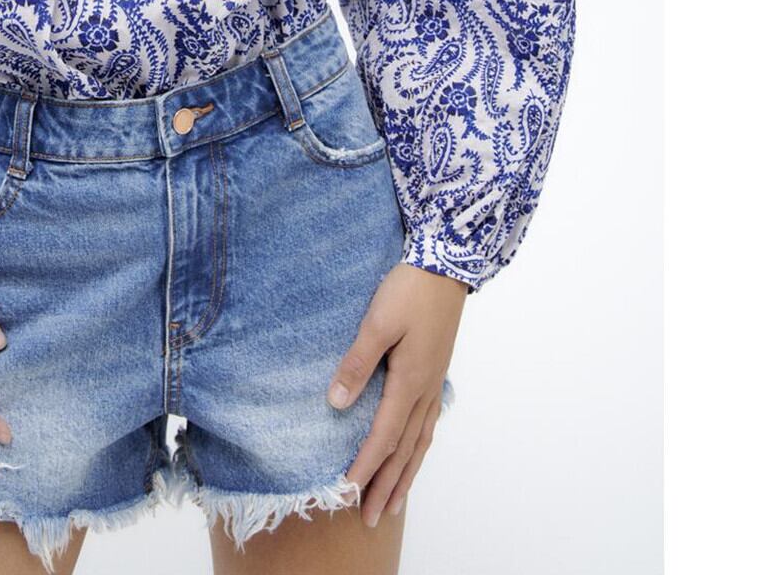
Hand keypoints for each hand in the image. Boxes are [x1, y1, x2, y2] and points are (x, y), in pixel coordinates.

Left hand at [329, 261, 467, 525]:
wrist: (445, 265)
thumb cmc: (409, 290)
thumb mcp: (378, 323)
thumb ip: (357, 364)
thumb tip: (336, 405)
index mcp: (410, 381)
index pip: (383, 436)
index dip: (365, 466)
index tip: (347, 491)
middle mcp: (425, 390)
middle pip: (404, 450)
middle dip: (386, 485)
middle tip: (372, 518)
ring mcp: (434, 383)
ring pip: (419, 441)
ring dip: (405, 474)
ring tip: (394, 501)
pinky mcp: (435, 372)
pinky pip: (427, 424)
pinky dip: (418, 448)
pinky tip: (414, 453)